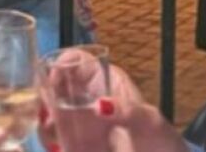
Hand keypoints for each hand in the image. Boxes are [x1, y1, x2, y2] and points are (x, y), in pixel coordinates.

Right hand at [39, 62, 187, 151]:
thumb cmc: (161, 142)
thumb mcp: (149, 122)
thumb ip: (127, 111)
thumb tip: (100, 106)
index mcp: (106, 81)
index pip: (77, 61)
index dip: (61, 65)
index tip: (52, 83)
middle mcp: (88, 99)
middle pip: (55, 87)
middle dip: (44, 97)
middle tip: (46, 114)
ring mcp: (80, 124)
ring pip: (49, 114)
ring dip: (44, 122)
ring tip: (54, 136)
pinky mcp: (75, 145)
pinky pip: (54, 140)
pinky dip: (49, 142)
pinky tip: (57, 147)